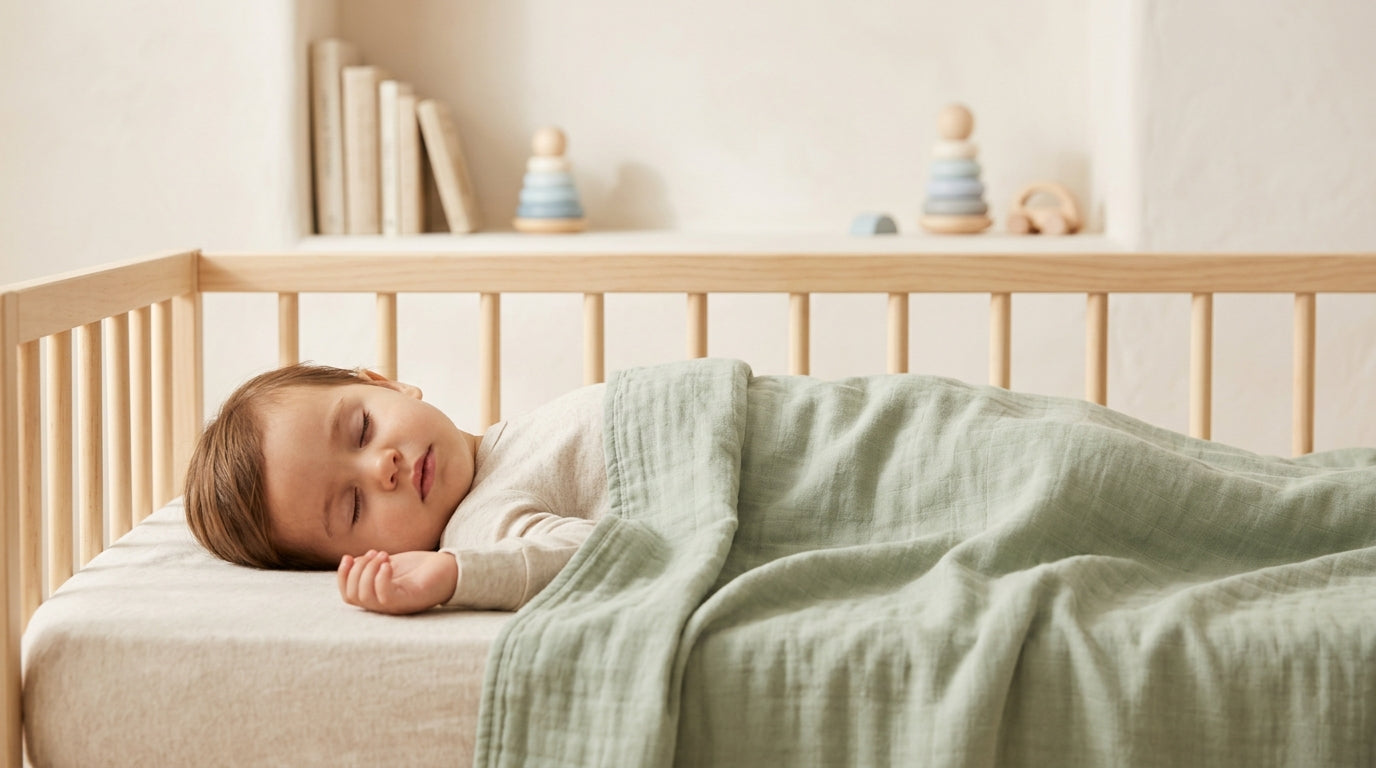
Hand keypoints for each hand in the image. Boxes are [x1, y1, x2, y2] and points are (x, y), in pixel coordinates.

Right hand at [337, 549, 457, 614]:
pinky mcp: (409, 601)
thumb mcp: (389, 563)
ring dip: (368, 571)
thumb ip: (370, 565)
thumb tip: (351, 562)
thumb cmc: (421, 568)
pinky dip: (381, 579)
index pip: (348, 596)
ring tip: (384, 555)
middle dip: (356, 571)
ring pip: (365, 597)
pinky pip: (385, 597)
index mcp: (377, 597)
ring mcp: (396, 605)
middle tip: (375, 553)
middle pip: (353, 596)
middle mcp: (384, 606)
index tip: (348, 557)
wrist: (450, 568)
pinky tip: (388, 564)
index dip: (342, 577)